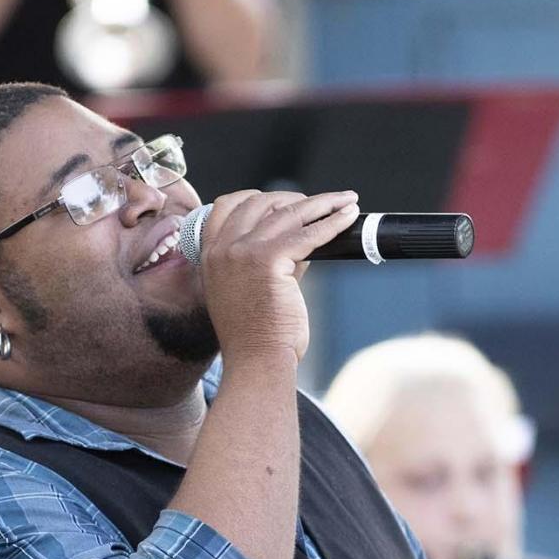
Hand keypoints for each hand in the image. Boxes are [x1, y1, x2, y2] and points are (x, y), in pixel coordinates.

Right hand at [195, 188, 357, 364]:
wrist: (257, 361)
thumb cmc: (258, 335)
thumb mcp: (254, 288)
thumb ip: (273, 259)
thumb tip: (304, 237)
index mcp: (211, 254)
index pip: (228, 205)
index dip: (258, 197)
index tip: (285, 200)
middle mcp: (222, 248)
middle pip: (260, 202)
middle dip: (295, 198)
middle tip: (323, 202)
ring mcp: (242, 252)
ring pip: (288, 212)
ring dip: (323, 203)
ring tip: (345, 201)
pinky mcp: (268, 259)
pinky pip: (308, 233)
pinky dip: (332, 222)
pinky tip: (347, 217)